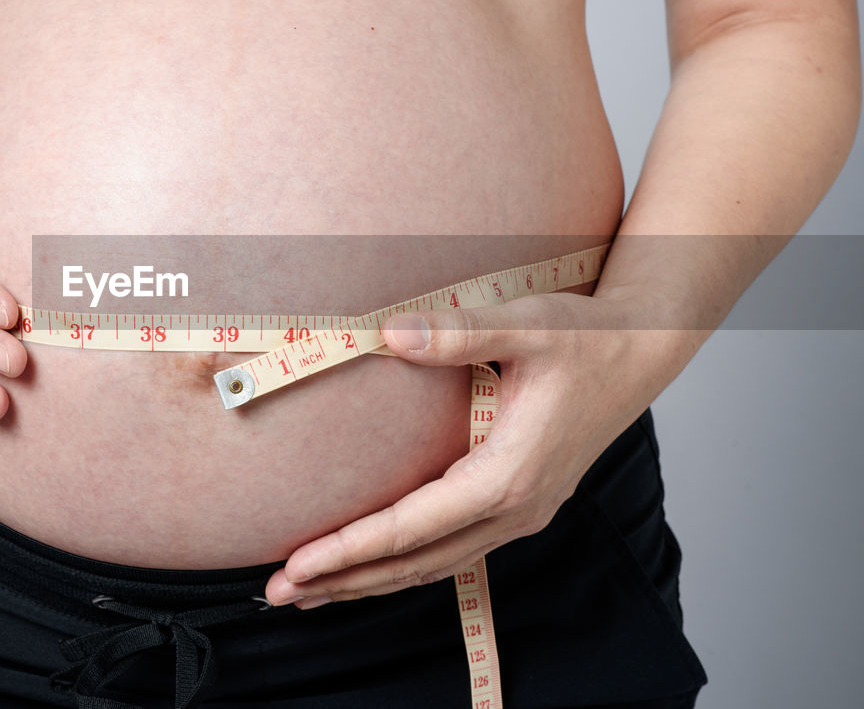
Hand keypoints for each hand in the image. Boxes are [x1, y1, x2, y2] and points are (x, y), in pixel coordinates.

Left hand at [264, 288, 693, 608]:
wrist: (641, 351)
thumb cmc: (586, 337)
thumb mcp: (527, 324)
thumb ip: (459, 332)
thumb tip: (391, 333)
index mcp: (509, 475)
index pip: (411, 527)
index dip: (349, 549)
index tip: (296, 564)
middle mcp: (515, 508)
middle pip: (415, 562)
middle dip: (343, 581)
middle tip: (278, 592)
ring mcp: (520, 513)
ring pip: (433, 565)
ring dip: (369, 582)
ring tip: (309, 593)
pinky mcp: (518, 505)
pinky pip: (451, 551)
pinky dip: (403, 566)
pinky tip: (371, 568)